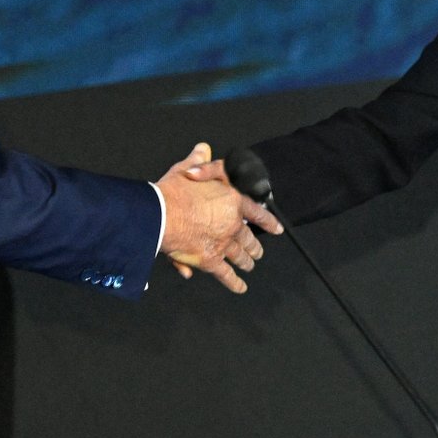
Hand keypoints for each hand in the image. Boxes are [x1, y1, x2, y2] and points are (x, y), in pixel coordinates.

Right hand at [156, 143, 281, 293]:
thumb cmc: (172, 191)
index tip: (277, 229)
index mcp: (232, 201)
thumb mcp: (186, 169)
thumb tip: (203, 149)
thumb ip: (199, 161)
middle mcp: (232, 224)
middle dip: (254, 246)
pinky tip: (240, 287)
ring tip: (249, 265)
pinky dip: (234, 282)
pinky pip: (226, 274)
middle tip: (258, 252)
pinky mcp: (210, 260)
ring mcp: (223, 244)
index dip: (268, 221)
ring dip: (246, 262)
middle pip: (248, 238)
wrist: (160, 214)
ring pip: (240, 256)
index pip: (257, 211)